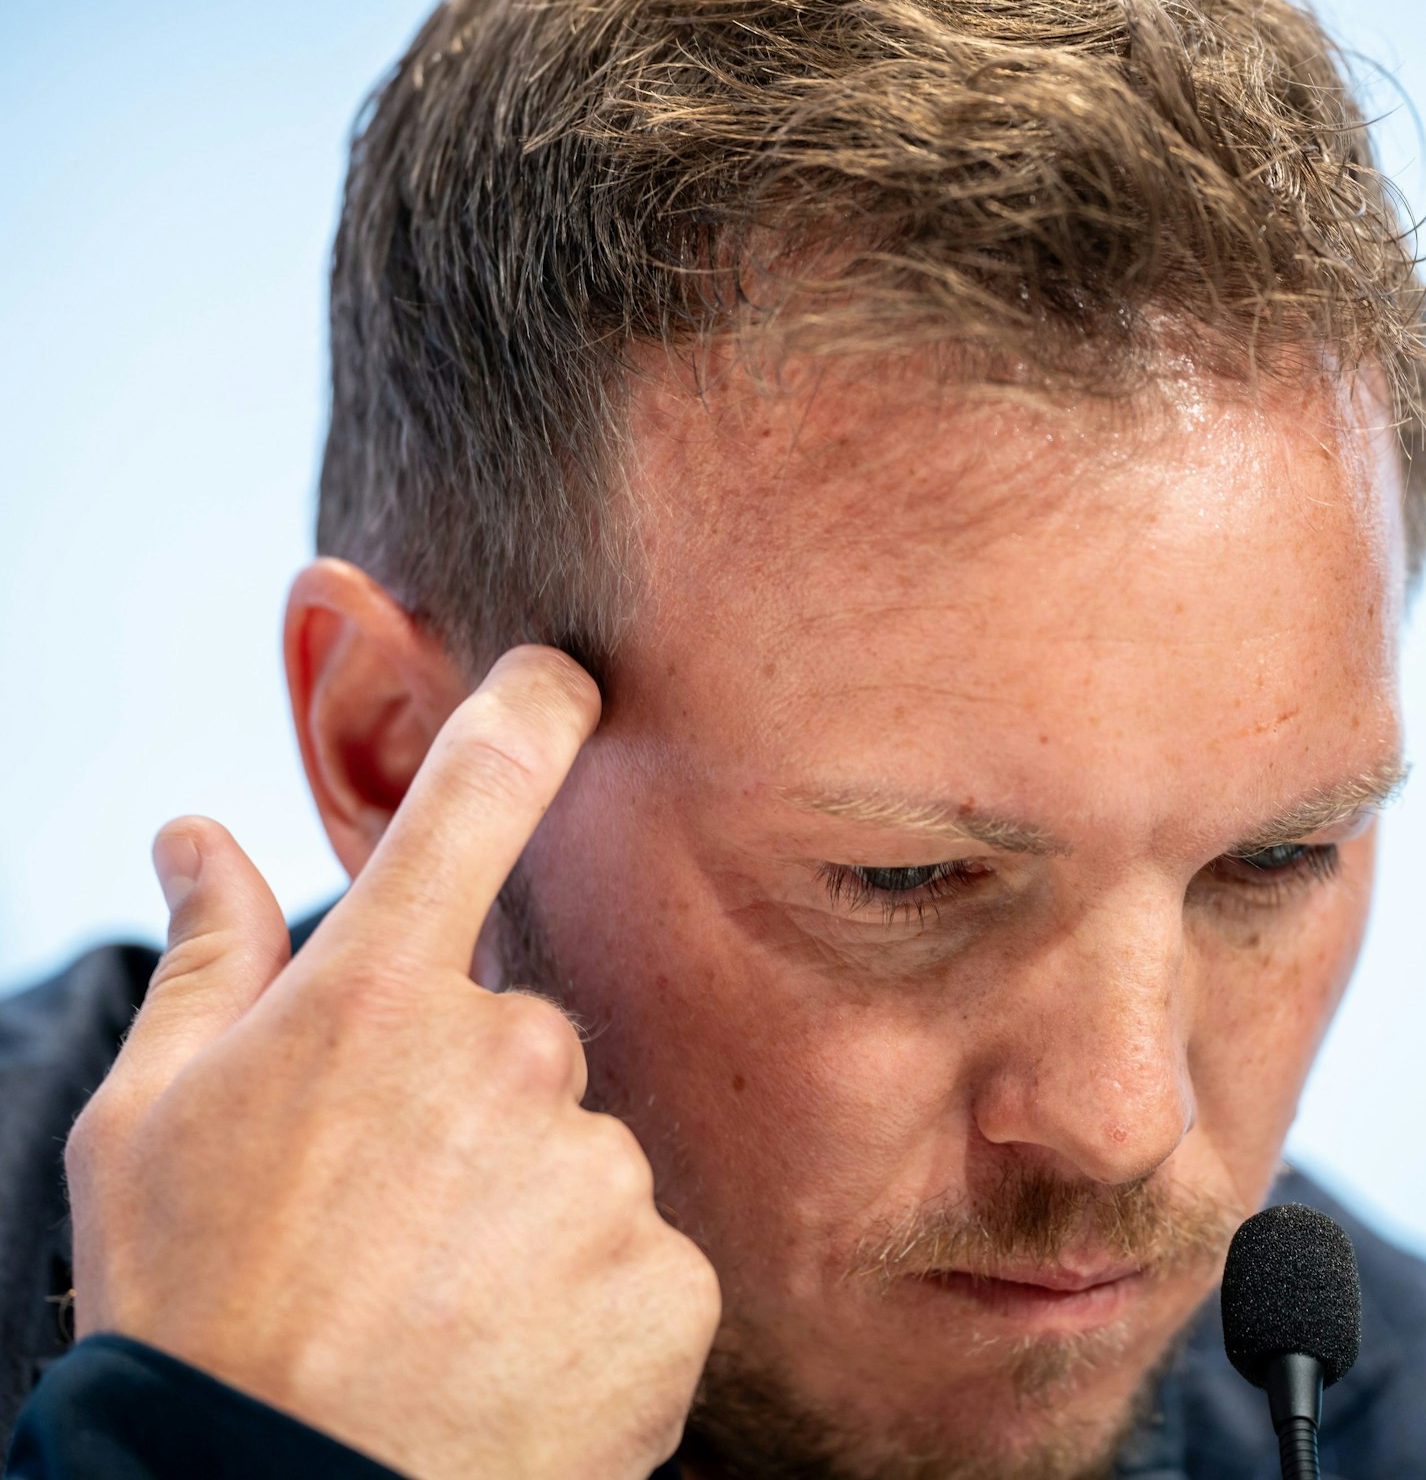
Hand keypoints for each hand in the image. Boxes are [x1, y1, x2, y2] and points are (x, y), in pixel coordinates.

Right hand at [63, 646, 718, 1479]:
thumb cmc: (193, 1319)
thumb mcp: (146, 1127)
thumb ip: (205, 962)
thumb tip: (195, 835)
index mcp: (377, 998)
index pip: (478, 796)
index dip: (532, 711)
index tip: (567, 676)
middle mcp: (509, 1056)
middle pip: (526, 1033)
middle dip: (471, 1106)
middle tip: (387, 1219)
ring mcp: (600, 1170)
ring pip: (584, 1151)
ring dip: (527, 1212)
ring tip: (438, 1309)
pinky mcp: (669, 1279)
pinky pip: (641, 1253)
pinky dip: (587, 1301)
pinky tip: (507, 1359)